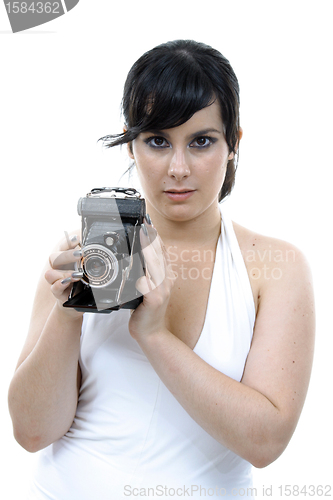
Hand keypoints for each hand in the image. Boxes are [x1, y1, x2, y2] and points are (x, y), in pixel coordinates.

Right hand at [44, 232, 83, 318]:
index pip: (63, 246)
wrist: (78, 299)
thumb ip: (90, 259)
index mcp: (66, 259)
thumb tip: (96, 248)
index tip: (77, 239)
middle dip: (67, 255)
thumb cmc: (82, 281)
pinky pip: (54, 287)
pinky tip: (68, 282)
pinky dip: (60, 284)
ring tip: (77, 274)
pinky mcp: (58, 292)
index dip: (68, 241)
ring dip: (64, 272)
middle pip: (54, 257)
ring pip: (50, 273)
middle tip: (80, 254)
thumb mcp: (88, 269)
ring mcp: (56, 280)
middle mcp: (58, 268)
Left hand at [128, 222, 175, 340]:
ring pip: (156, 262)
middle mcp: (167, 279)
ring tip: (142, 232)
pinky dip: (145, 265)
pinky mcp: (155, 297)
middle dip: (152, 236)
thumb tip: (135, 258)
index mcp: (165, 276)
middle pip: (160, 253)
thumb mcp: (146, 288)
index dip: (155, 236)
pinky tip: (140, 258)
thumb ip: (144, 273)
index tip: (147, 222)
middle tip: (144, 220)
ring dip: (149, 246)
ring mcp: (162, 288)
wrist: (150, 333)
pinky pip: (150, 278)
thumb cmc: (145, 310)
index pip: (161, 251)